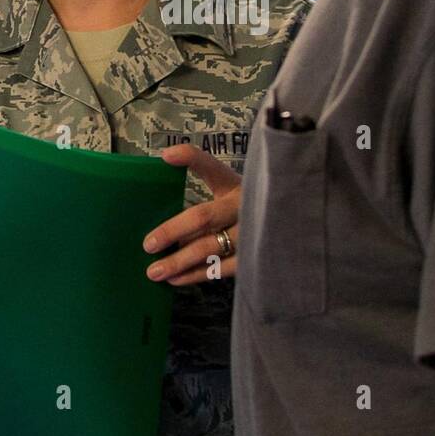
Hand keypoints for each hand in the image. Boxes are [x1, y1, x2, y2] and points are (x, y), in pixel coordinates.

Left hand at [143, 144, 241, 284]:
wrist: (286, 227)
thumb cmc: (244, 207)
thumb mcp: (228, 188)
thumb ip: (200, 179)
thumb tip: (166, 163)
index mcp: (235, 185)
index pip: (211, 167)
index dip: (190, 158)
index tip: (167, 156)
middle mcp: (243, 206)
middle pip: (203, 217)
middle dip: (172, 231)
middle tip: (148, 244)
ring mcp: (251, 233)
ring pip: (209, 247)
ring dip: (179, 261)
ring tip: (155, 271)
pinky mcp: (254, 258)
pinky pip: (220, 268)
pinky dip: (196, 275)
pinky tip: (176, 279)